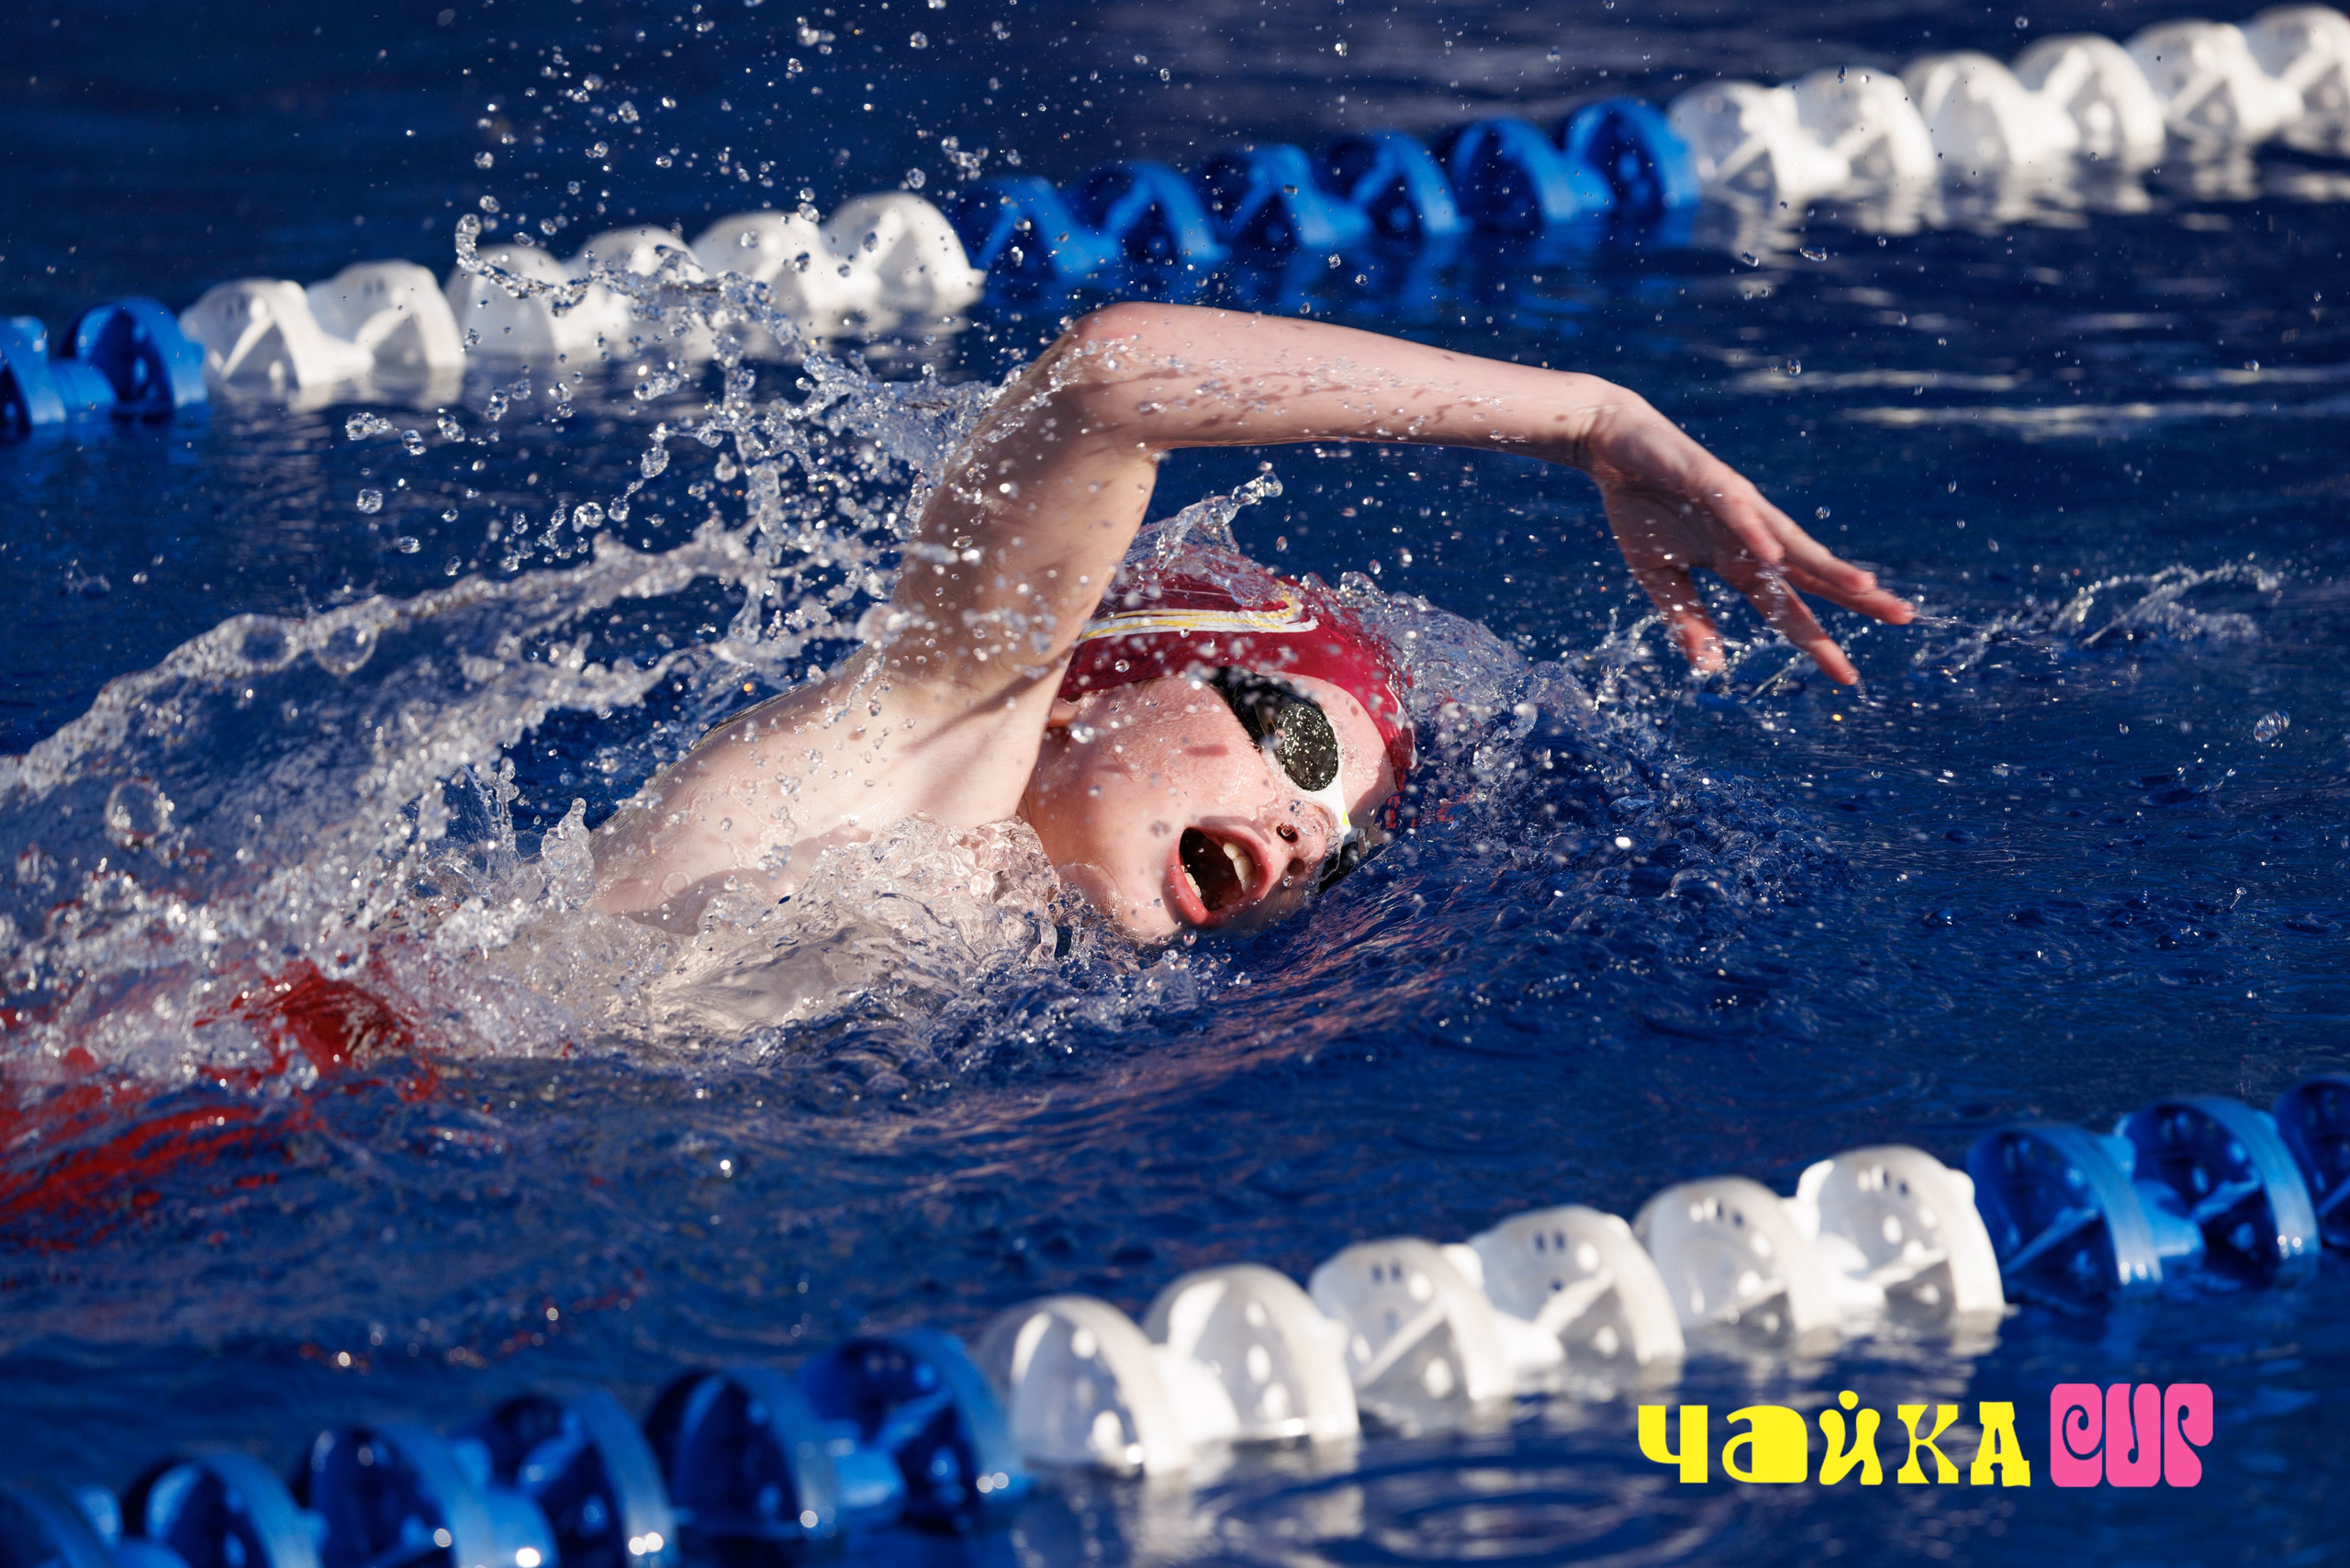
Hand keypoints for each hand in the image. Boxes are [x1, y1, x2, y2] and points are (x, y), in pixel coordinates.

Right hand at [1578, 395, 1912, 683]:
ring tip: (1864, 587)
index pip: (1788, 609)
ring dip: (1826, 564)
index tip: (1847, 677)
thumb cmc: (1641, 507)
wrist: (1613, 444)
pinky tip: (1776, 557)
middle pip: (1812, 572)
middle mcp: (1753, 537)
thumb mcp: (1658, 578)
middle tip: (1905, 617)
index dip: (1817, 641)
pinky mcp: (1711, 482)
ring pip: (1791, 541)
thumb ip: (1686, 618)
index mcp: (1740, 564)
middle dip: (1857, 596)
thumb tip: (1710, 669)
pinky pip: (1738, 513)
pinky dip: (1757, 534)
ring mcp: (1738, 509)